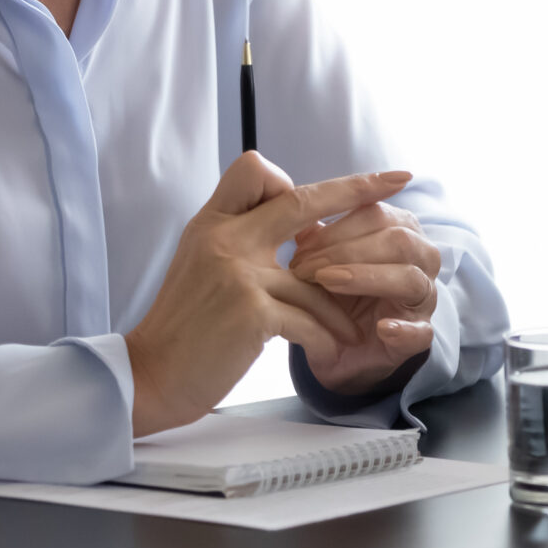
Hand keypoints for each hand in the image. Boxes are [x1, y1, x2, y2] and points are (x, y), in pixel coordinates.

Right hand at [125, 153, 410, 434]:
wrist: (147, 376)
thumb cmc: (183, 326)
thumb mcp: (201, 263)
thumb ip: (239, 236)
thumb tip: (288, 210)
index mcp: (212, 224)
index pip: (254, 171)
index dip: (287, 179)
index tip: (319, 193)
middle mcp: (225, 239)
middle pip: (302, 200)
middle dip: (358, 189)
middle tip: (399, 179)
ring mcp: (239, 273)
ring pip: (319, 278)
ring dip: (339, 310)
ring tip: (350, 331)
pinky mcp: (251, 312)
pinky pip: (311, 318)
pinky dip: (326, 337)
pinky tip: (332, 350)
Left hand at [289, 190, 444, 394]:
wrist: (340, 350)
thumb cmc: (333, 297)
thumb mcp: (320, 263)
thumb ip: (315, 237)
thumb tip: (288, 202)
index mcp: (400, 232)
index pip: (379, 213)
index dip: (339, 224)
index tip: (298, 243)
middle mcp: (420, 260)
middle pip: (399, 240)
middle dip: (348, 250)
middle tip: (302, 268)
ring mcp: (423, 299)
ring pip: (410, 278)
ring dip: (366, 278)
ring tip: (327, 284)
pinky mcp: (421, 337)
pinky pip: (420, 331)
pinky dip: (402, 328)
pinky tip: (379, 328)